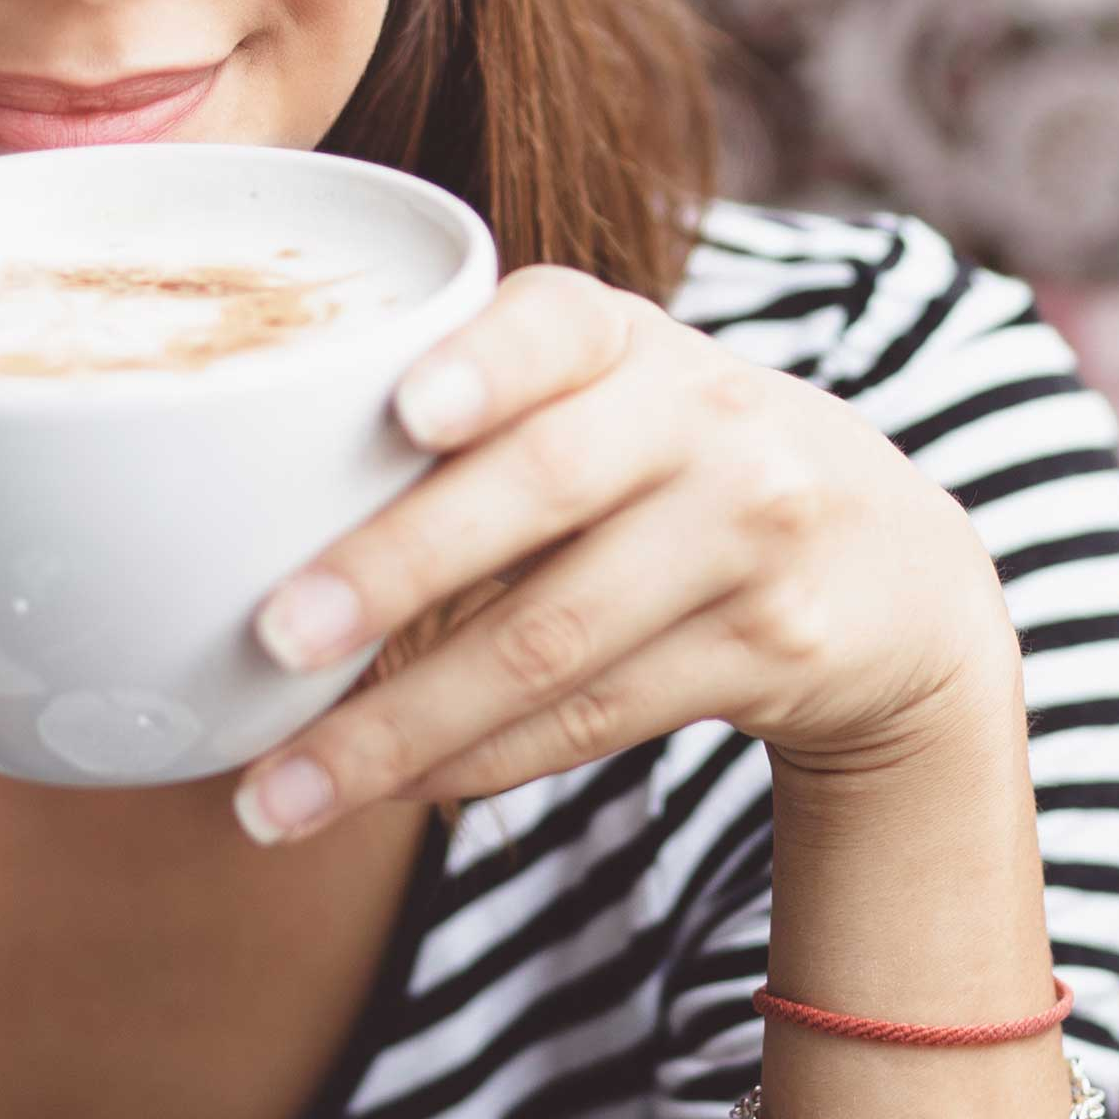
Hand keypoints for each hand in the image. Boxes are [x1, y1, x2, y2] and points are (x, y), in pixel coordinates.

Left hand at [234, 268, 1016, 843]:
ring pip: (553, 640)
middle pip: (543, 491)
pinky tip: (389, 790)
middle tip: (273, 636)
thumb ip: (464, 425)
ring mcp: (748, 535)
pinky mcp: (771, 648)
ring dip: (402, 726)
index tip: (404, 412)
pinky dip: (476, 761)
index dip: (481, 365)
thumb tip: (233, 518)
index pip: (552, 326)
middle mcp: (702, 418)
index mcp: (624, 337)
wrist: (884, 563)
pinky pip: (593, 718)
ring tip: (278, 792)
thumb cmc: (662, 465)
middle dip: (397, 569)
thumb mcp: (601, 399)